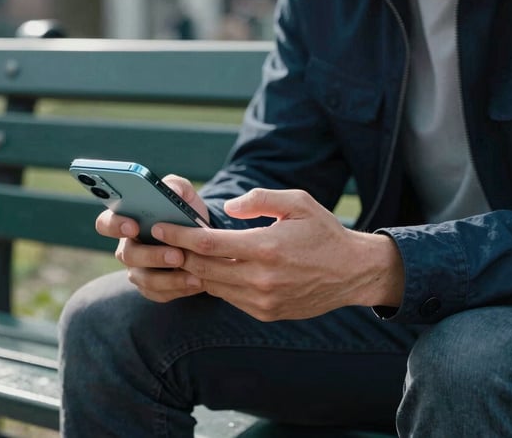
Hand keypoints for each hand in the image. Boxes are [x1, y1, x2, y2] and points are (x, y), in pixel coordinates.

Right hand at [95, 174, 207, 302]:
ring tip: (193, 273)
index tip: (133, 225)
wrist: (204, 238)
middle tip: (177, 254)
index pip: (105, 223)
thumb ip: (176, 186)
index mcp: (126, 221)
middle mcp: (127, 247)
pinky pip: (159, 293)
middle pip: (126, 255)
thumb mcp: (184, 194)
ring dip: (168, 277)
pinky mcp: (152, 289)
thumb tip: (171, 190)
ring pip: (142, 278)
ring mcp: (138, 270)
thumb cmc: (185, 212)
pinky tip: (196, 282)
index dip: (115, 225)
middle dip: (152, 255)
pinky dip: (178, 288)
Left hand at [151, 188, 404, 320]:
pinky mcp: (266, 312)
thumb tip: (225, 209)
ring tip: (179, 254)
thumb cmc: (323, 232)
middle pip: (202, 268)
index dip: (178, 235)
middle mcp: (261, 278)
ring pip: (212, 285)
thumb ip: (259, 199)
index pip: (208, 244)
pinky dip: (215, 283)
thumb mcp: (298, 202)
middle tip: (159, 241)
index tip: (158, 227)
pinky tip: (209, 270)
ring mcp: (263, 299)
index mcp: (266, 247)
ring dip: (193, 271)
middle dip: (177, 254)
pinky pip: (229, 297)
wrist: (352, 273)